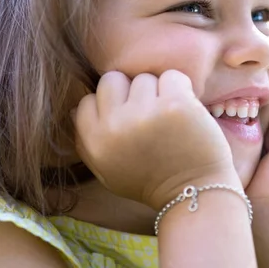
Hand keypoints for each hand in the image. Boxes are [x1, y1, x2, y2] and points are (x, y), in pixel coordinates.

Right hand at [72, 70, 237, 210]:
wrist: (194, 191)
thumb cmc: (150, 181)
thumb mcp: (106, 170)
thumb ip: (86, 141)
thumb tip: (74, 108)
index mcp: (95, 142)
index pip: (87, 100)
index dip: (109, 106)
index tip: (127, 119)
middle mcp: (116, 126)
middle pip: (112, 79)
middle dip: (130, 92)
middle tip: (148, 112)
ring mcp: (146, 113)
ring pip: (144, 78)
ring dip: (157, 92)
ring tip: (168, 117)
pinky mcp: (175, 104)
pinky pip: (172, 76)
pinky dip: (181, 88)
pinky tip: (184, 109)